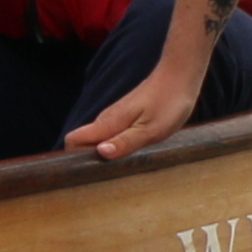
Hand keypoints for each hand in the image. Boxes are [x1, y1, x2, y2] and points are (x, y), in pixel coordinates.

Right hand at [63, 49, 203, 160]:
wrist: (178, 77)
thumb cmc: (168, 103)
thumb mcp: (150, 129)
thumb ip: (125, 142)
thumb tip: (100, 153)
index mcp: (108, 123)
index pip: (73, 139)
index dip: (75, 157)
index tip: (92, 172)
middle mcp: (106, 119)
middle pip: (82, 143)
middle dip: (91, 161)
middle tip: (114, 175)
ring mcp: (115, 118)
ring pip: (97, 140)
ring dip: (106, 155)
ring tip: (127, 166)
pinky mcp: (125, 118)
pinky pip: (110, 136)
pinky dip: (116, 147)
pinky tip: (135, 153)